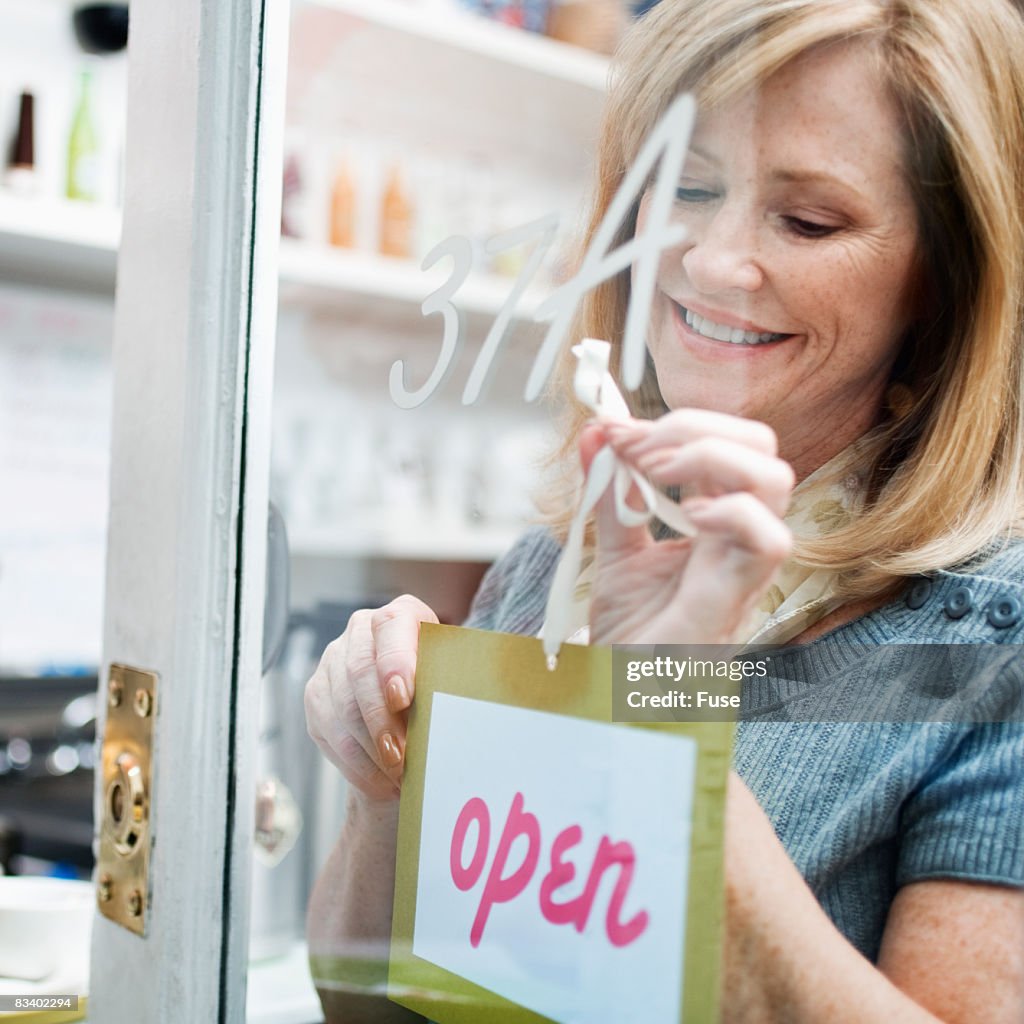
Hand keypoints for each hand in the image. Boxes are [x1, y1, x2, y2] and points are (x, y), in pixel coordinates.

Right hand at [304, 595, 437, 801]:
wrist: (411, 709)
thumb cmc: (441, 689)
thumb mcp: (453, 677)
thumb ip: (452, 680)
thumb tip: (462, 705)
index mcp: (402, 614)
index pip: (392, 626)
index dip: (395, 662)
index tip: (404, 698)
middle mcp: (361, 630)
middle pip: (360, 673)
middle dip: (381, 721)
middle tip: (402, 757)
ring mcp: (334, 661)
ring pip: (341, 708)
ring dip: (371, 750)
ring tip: (398, 777)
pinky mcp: (317, 695)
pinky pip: (329, 732)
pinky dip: (358, 764)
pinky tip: (381, 782)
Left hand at [587, 409, 794, 644]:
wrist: (622, 698)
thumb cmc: (632, 633)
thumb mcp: (614, 550)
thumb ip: (609, 493)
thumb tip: (597, 434)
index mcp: (718, 520)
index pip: (730, 444)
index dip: (676, 423)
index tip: (613, 430)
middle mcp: (739, 537)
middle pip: (761, 448)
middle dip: (696, 427)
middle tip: (636, 447)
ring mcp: (743, 566)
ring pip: (774, 480)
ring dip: (709, 455)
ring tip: (654, 469)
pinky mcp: (734, 599)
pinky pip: (768, 542)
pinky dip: (730, 512)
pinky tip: (684, 515)